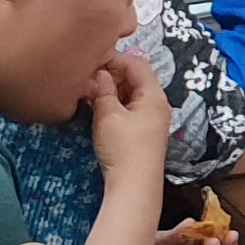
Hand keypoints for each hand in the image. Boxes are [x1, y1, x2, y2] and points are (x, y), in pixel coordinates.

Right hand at [89, 50, 170, 183]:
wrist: (134, 185)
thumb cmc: (123, 147)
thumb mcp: (108, 116)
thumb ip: (102, 91)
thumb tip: (98, 73)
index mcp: (154, 95)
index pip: (138, 64)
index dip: (115, 58)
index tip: (92, 59)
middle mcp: (157, 104)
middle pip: (136, 78)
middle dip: (111, 74)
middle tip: (87, 75)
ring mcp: (152, 118)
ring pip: (131, 93)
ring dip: (111, 89)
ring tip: (88, 90)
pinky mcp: (143, 132)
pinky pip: (129, 108)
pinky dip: (114, 103)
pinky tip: (97, 107)